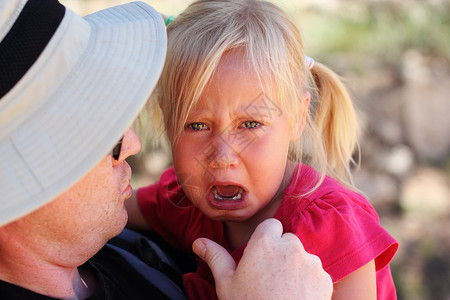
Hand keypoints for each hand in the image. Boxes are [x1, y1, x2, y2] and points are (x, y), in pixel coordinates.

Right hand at [192, 218, 332, 299]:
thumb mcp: (227, 283)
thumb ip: (215, 257)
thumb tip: (198, 242)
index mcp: (264, 242)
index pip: (270, 225)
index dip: (266, 239)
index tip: (260, 255)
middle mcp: (290, 246)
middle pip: (287, 239)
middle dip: (280, 252)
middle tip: (269, 275)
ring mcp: (310, 262)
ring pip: (302, 255)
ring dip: (295, 265)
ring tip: (282, 289)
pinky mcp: (324, 278)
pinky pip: (316, 271)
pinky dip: (308, 280)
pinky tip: (296, 296)